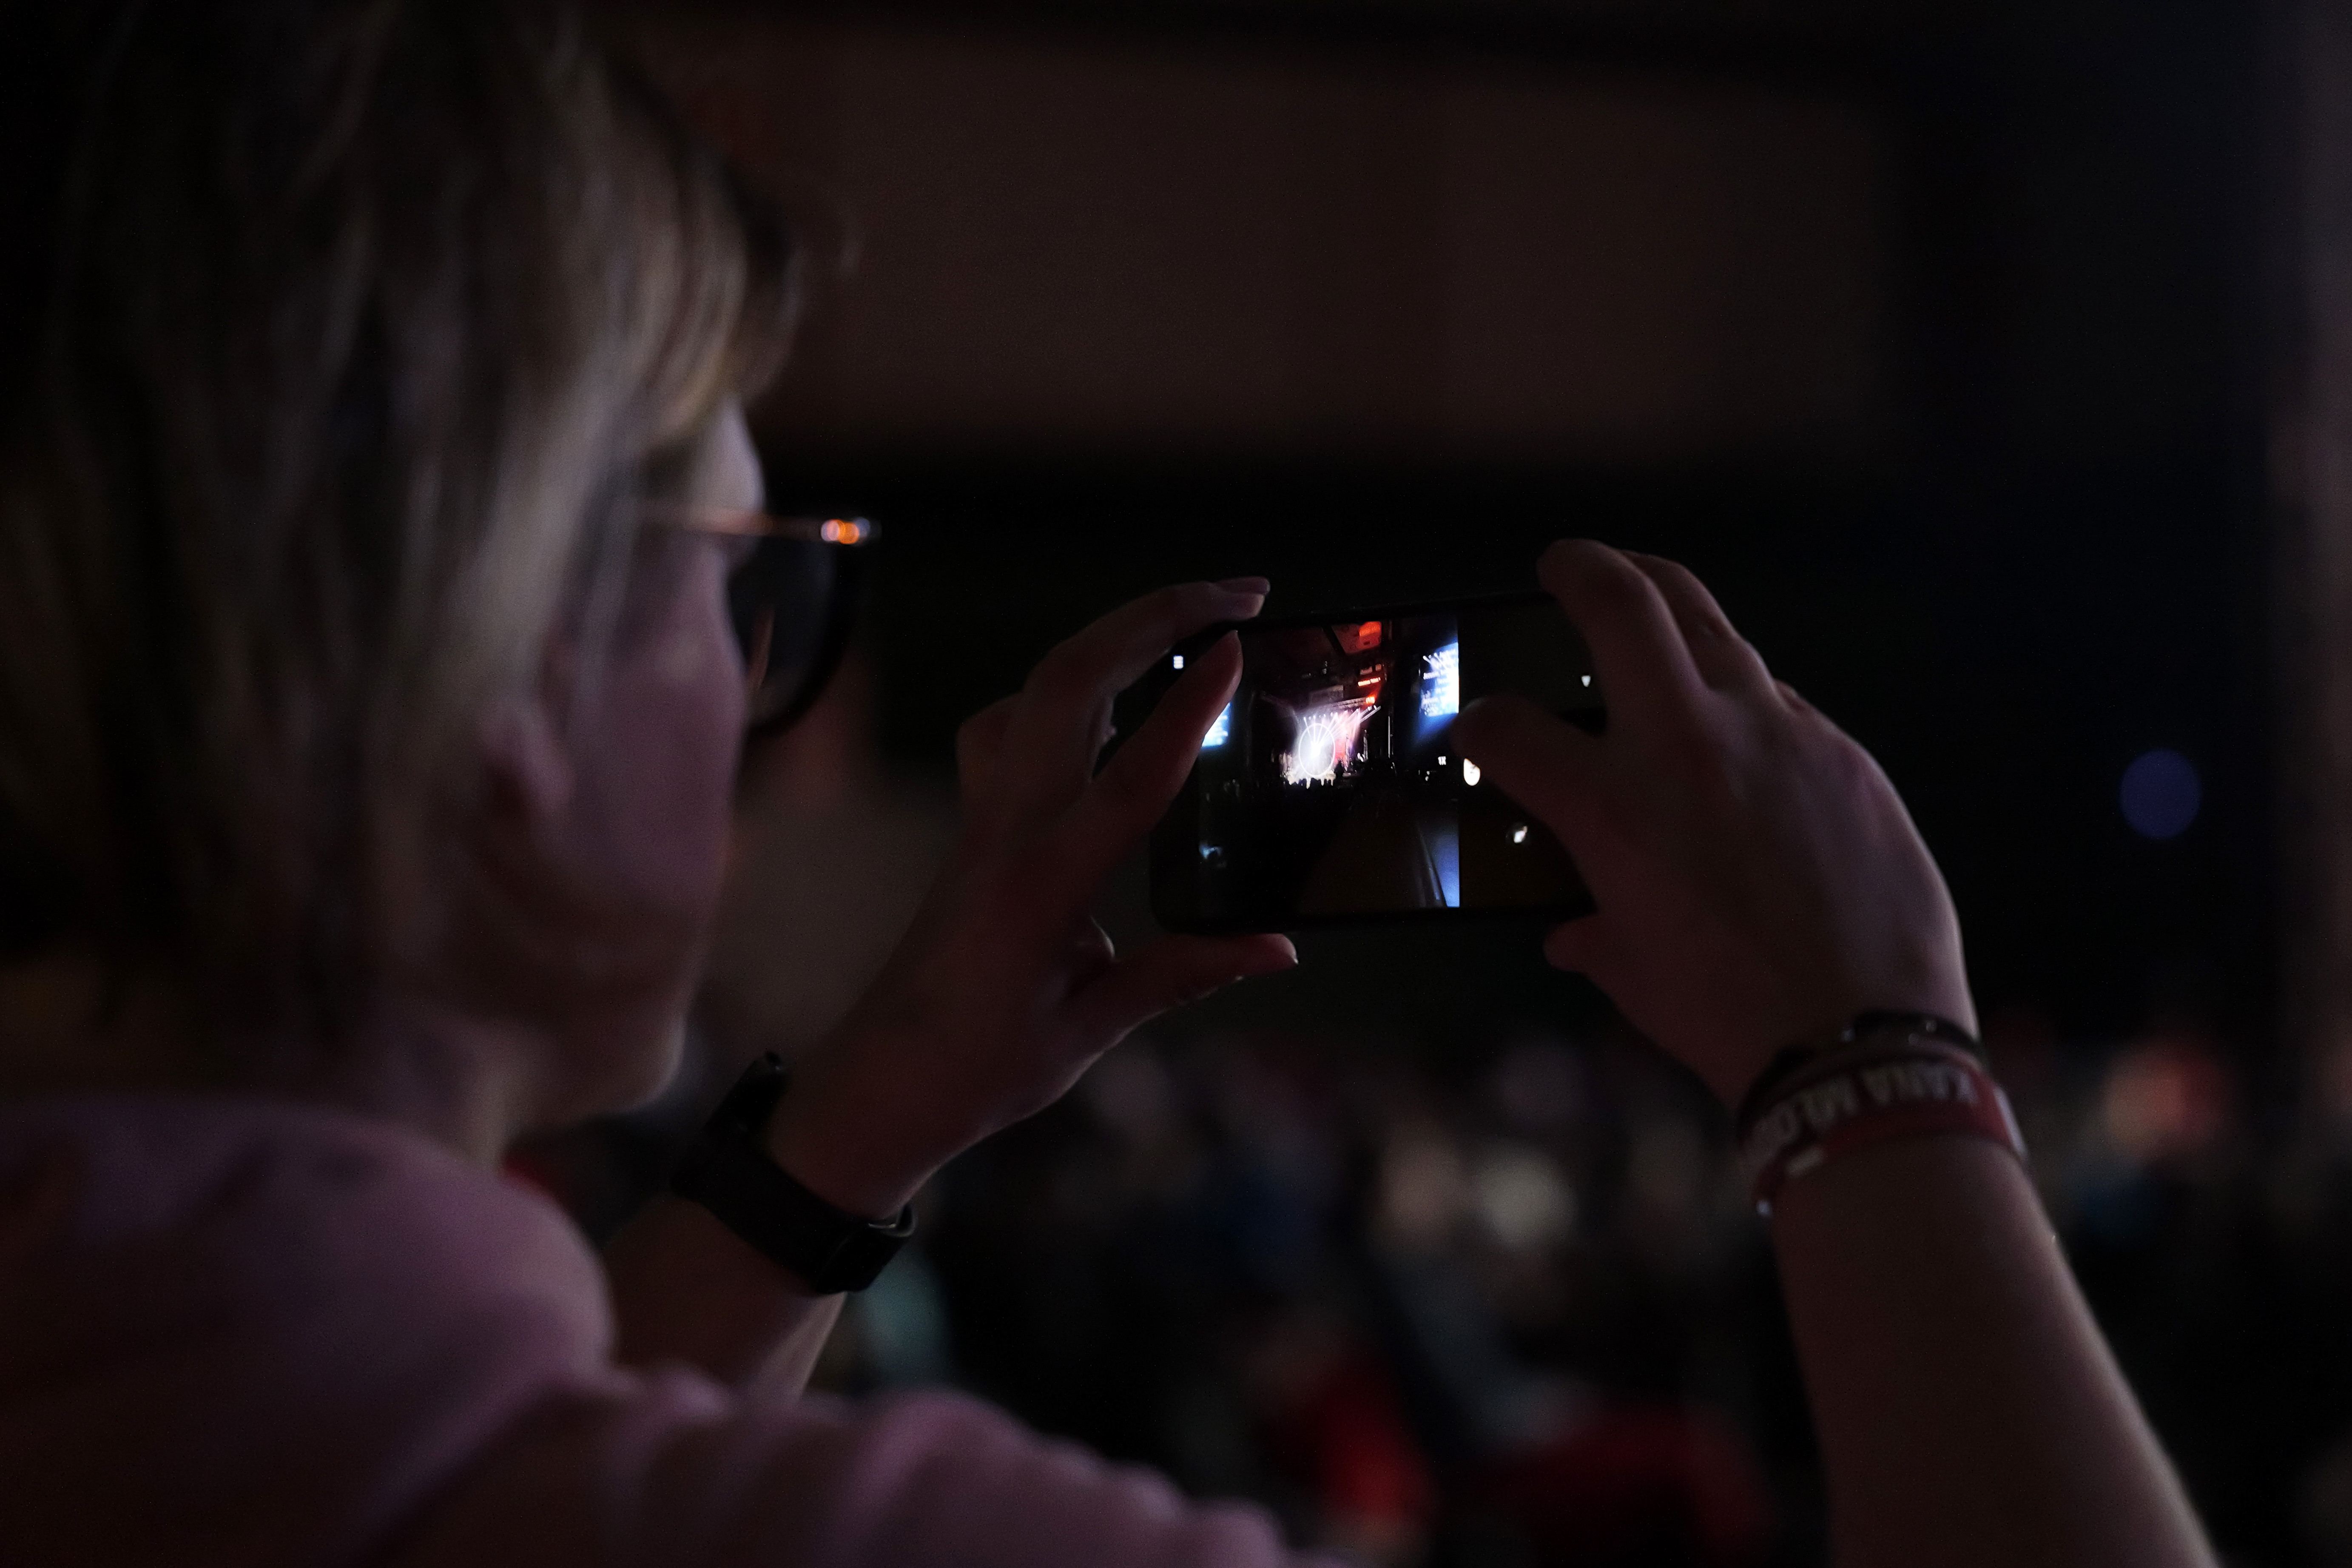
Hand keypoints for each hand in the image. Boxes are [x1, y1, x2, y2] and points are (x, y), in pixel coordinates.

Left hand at [764, 581, 1296, 1216]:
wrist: (875, 1085)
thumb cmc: (978, 1068)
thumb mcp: (1090, 1031)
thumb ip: (1183, 975)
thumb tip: (1278, 947)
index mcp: (1045, 882)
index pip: (1132, 775)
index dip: (1189, 704)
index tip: (1238, 639)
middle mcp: (1008, 829)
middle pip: (1074, 683)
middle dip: (1156, 616)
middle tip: (1242, 591)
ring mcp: (985, 816)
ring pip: (1043, 686)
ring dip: (1116, 633)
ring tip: (1194, 612)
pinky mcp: (976, 820)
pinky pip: (1013, 723)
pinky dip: (1066, 686)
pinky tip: (1108, 695)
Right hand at [1454, 541, 1972, 1106]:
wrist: (1862, 1044)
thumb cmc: (1732, 1018)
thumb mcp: (1633, 972)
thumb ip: (1592, 929)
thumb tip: (1573, 928)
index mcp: (1613, 808)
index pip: (1510, 729)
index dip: (1480, 727)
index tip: (1481, 732)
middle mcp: (1690, 748)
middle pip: (1624, 605)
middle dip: (1583, 568)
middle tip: (1564, 564)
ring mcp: (1778, 737)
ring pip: (1713, 629)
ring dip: (1669, 608)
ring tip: (1649, 605)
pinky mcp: (1843, 756)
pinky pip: (1781, 703)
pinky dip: (1744, 704)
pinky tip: (1739, 736)